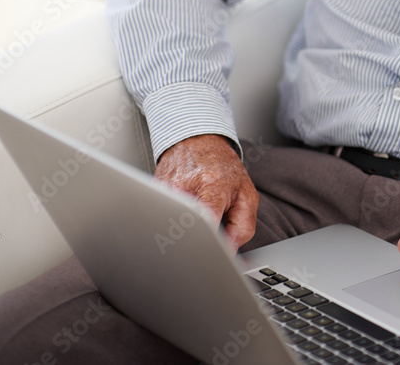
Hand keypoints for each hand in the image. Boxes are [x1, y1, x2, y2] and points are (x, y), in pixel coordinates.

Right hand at [154, 134, 258, 250]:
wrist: (199, 142)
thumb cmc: (225, 169)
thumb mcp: (246, 195)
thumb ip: (242, 227)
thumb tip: (229, 251)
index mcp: (211, 187)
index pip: (207, 226)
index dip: (212, 247)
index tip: (215, 256)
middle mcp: (184, 188)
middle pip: (186, 232)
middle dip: (197, 241)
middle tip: (207, 235)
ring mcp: (164, 190)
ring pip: (173, 228)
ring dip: (185, 230)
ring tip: (195, 217)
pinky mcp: (152, 194)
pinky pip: (162, 219)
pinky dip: (175, 222)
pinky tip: (182, 210)